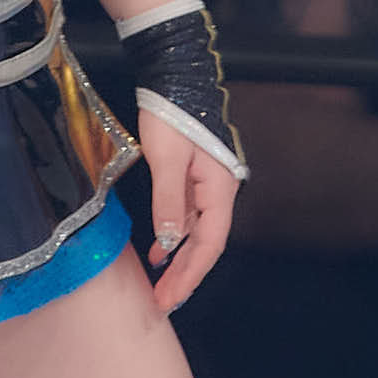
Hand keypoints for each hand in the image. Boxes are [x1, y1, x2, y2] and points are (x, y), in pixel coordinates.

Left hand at [139, 107, 239, 314]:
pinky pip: (186, 215)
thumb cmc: (172, 113)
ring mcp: (206, 183)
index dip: (190, 274)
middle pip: (205, 243)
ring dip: (177, 257)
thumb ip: (169, 201)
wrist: (175, 75)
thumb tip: (167, 242)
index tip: (170, 298)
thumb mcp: (167, 158)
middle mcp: (218, 190)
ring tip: (158, 282)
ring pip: (195, 232)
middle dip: (185, 274)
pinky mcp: (192, 175)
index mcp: (219, 188)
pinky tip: (158, 248)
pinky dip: (172, 234)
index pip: (210, 244)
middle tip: (162, 302)